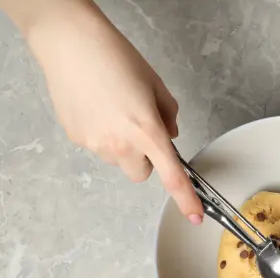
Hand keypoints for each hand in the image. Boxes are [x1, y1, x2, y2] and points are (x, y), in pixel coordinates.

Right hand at [25, 2, 202, 222]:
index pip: (172, 176)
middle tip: (141, 130)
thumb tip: (170, 135)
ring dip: (122, 145)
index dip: (186, 199)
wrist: (71, 44)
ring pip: (118, 160)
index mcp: (147, 131)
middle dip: (146, 159)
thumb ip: (169, 116)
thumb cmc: (116, 58)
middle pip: (141, 174)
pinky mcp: (76, 138)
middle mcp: (121, 144)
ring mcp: (95, 144)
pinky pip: (97, 147)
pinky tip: (96, 108)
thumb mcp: (156, 86)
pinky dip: (101, 134)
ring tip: (114, 110)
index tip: (194, 216)